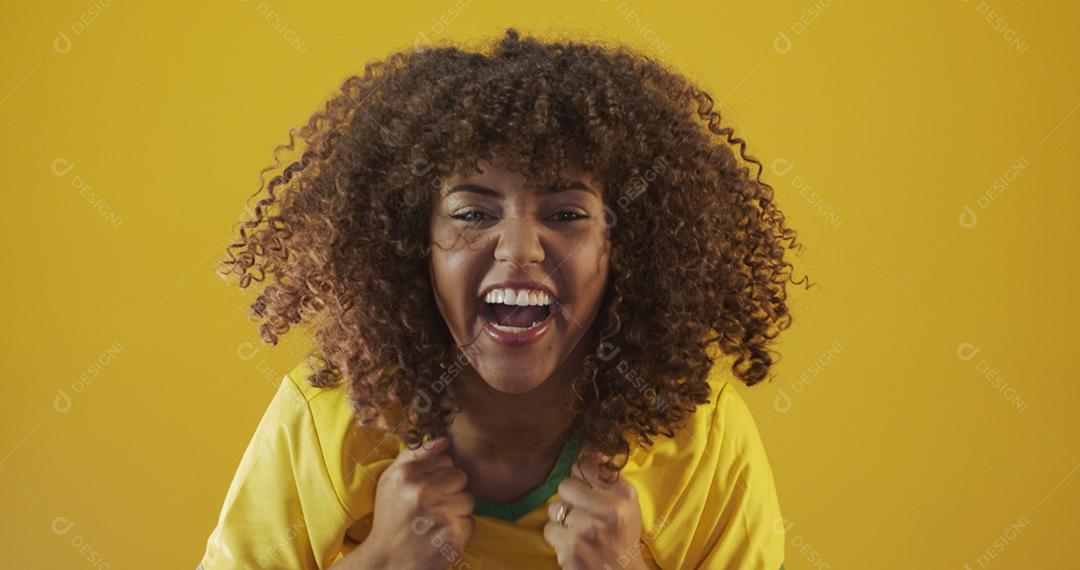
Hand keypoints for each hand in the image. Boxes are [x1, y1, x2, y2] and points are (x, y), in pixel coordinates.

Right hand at [354, 435, 474, 569]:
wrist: (386, 561)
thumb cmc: (391, 518)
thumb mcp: (391, 481)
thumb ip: (415, 455)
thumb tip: (445, 439)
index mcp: (406, 476)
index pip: (446, 460)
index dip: (439, 474)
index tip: (426, 489)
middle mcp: (422, 493)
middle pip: (460, 477)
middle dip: (451, 490)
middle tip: (434, 505)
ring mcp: (439, 515)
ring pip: (468, 500)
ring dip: (457, 510)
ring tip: (437, 521)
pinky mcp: (452, 537)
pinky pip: (470, 523)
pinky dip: (459, 530)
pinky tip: (441, 535)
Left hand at [543, 447, 646, 569]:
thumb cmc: (622, 536)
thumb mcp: (627, 503)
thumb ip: (609, 475)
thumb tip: (590, 448)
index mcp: (622, 497)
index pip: (586, 466)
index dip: (580, 474)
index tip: (584, 484)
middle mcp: (606, 512)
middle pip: (565, 485)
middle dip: (569, 498)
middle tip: (581, 512)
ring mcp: (586, 532)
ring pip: (554, 508)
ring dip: (562, 519)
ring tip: (578, 530)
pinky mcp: (570, 550)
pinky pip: (549, 530)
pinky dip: (557, 538)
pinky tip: (573, 544)